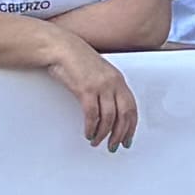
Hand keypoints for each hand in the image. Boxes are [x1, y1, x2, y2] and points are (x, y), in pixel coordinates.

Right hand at [40, 24, 139, 149]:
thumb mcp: (100, 73)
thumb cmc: (78, 61)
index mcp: (119, 80)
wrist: (62, 48)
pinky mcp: (86, 89)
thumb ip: (108, 89)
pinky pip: (92, 115)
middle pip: (124, 115)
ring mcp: (101, 86)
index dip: (131, 127)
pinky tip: (88, 133)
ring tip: (97, 142)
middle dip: (120, 134)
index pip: (132, 108)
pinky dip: (91, 128)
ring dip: (103, 134)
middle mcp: (113, 83)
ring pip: (109, 118)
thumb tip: (111, 112)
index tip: (128, 139)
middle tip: (114, 146)